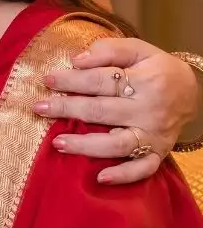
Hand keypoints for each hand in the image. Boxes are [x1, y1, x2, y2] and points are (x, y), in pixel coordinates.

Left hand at [34, 38, 199, 183]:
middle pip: (102, 111)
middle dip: (68, 109)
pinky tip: (100, 177)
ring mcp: (154, 135)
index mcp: (145, 80)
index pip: (102, 80)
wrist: (192, 91)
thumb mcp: (139, 49)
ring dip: (85, 145)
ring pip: (117, 145)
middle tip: (40, 108)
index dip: (72, 80)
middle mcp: (149, 110)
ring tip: (57, 142)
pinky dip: (123, 175)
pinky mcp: (158, 153)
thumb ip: (109, 50)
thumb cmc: (157, 68)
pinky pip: (142, 169)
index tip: (48, 80)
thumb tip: (77, 60)